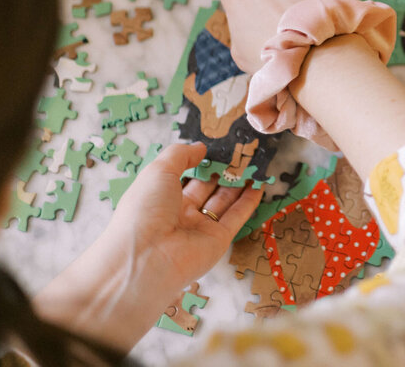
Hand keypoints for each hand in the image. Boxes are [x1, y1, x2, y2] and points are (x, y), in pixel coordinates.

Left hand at [35, 143, 261, 350]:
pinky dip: (248, 202)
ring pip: (224, 201)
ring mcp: (200, 228)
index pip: (184, 175)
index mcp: (161, 196)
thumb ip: (181, 155)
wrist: (146, 259)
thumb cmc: (145, 209)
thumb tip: (200, 147)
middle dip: (223, 170)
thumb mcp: (157, 171)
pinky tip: (259, 185)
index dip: (200, 160)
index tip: (218, 145)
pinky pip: (236, 218)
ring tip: (254, 163)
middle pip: (207, 187)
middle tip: (241, 151)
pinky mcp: (218, 240)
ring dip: (239, 183)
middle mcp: (180, 213)